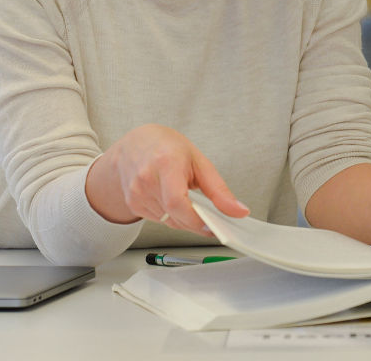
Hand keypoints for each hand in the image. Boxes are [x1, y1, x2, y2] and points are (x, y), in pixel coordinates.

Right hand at [85, 124, 249, 237]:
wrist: (135, 144)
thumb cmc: (168, 148)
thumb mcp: (199, 160)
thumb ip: (219, 189)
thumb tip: (238, 211)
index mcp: (165, 163)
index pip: (177, 202)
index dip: (195, 220)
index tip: (212, 226)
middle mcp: (146, 179)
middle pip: (174, 216)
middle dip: (195, 223)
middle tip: (210, 220)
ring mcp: (135, 193)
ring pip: (168, 221)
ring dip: (184, 219)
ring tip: (190, 201)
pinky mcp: (132, 203)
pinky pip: (158, 220)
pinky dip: (171, 216)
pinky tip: (174, 201)